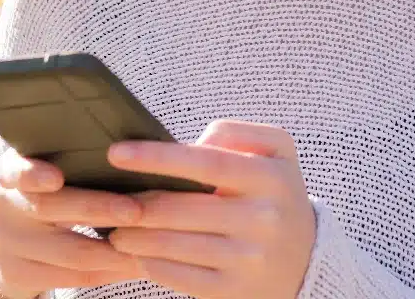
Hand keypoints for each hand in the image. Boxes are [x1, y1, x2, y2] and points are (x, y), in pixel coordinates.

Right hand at [0, 147, 146, 298]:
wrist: (3, 242)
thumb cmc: (41, 191)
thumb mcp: (40, 168)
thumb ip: (68, 159)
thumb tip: (125, 148)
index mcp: (8, 171)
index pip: (15, 169)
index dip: (33, 174)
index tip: (57, 177)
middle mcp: (2, 206)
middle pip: (50, 209)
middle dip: (98, 209)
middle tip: (135, 210)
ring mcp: (6, 244)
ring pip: (67, 251)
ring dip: (112, 250)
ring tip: (146, 243)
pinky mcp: (18, 275)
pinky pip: (71, 277)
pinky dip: (105, 272)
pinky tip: (130, 265)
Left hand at [106, 119, 317, 298]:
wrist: (307, 258)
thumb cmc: (275, 191)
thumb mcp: (274, 150)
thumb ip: (235, 133)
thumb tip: (189, 146)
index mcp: (269, 177)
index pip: (205, 162)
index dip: (157, 158)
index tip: (116, 152)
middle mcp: (262, 219)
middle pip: (182, 209)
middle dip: (136, 205)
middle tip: (107, 199)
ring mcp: (249, 260)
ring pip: (175, 246)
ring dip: (135, 237)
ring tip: (114, 229)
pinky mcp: (235, 292)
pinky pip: (181, 279)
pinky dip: (152, 264)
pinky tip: (138, 253)